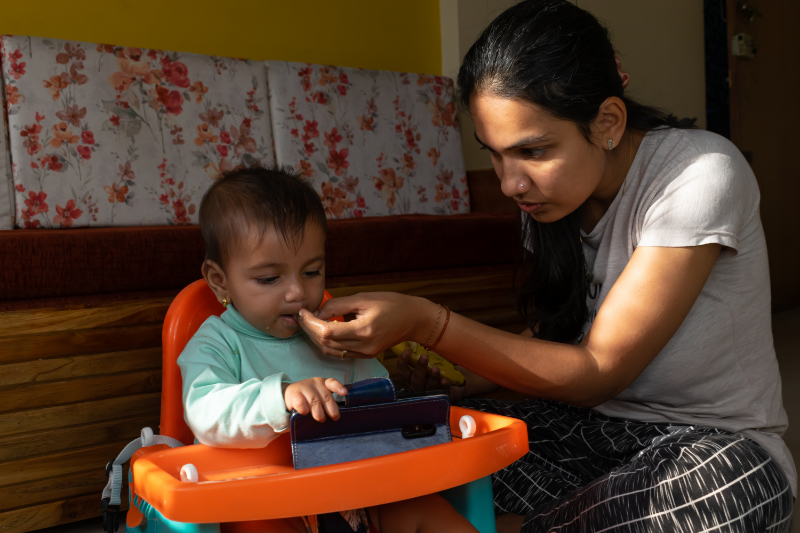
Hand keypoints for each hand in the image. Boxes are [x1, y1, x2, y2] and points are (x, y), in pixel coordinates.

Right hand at [283, 377, 346, 421]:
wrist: (289, 395)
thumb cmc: (308, 397)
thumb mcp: (319, 396)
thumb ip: (327, 401)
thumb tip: (336, 416)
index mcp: (323, 383)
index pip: (332, 383)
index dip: (339, 387)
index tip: (344, 392)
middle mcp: (314, 384)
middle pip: (326, 396)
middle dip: (331, 409)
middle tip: (334, 417)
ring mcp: (303, 388)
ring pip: (314, 402)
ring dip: (319, 413)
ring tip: (320, 418)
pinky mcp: (294, 395)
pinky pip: (301, 405)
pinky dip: (305, 411)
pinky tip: (305, 413)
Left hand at [297, 292, 437, 359]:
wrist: (413, 319)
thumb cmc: (391, 303)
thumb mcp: (363, 298)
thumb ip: (337, 305)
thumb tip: (317, 312)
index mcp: (364, 330)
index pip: (327, 332)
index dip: (311, 323)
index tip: (303, 312)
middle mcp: (364, 346)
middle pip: (326, 343)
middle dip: (310, 330)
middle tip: (303, 317)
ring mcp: (365, 353)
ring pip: (331, 351)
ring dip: (317, 338)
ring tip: (310, 324)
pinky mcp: (366, 355)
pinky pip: (340, 353)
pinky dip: (328, 344)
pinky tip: (325, 331)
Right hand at [397, 349, 455, 397]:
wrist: (456, 381)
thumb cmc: (438, 367)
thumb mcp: (430, 359)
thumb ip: (423, 352)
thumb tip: (421, 334)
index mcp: (412, 377)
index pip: (403, 371)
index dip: (402, 363)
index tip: (406, 351)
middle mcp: (419, 386)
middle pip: (415, 380)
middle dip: (419, 369)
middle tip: (423, 357)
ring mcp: (430, 393)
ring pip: (428, 387)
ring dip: (431, 378)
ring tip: (436, 369)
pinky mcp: (443, 396)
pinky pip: (442, 393)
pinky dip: (443, 387)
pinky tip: (444, 381)